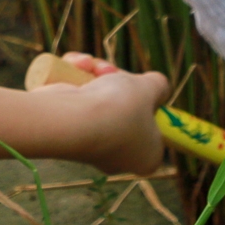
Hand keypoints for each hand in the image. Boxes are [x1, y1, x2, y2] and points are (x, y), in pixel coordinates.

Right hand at [30, 51, 167, 174]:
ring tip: (90, 66)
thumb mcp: (150, 89)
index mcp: (145, 158)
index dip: (148, 105)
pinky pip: (75, 100)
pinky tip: (77, 67)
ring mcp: (89, 145)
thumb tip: (158, 87)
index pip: (153, 130)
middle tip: (113, 72)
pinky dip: (75, 79)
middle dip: (116, 82)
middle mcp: (118, 158)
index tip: (143, 90)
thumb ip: (160, 86)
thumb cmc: (119, 108)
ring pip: (97, 100)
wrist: (73, 118)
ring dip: (94, 75)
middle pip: (123, 110)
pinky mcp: (65, 130)